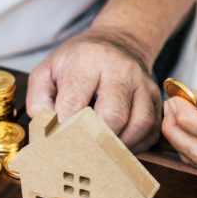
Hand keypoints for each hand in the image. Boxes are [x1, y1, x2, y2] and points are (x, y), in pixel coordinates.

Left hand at [26, 27, 161, 151]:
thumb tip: (47, 127)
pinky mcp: (157, 99)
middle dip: (94, 141)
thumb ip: (39, 99)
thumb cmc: (79, 61)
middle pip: (113, 116)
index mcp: (89, 60)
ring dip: (118, 146)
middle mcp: (121, 70)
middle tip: (80, 155)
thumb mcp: (49, 70)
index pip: (75, 102)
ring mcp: (144, 84)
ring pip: (139, 125)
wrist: (118, 42)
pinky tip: (118, 147)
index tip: (57, 143)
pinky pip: (152, 131)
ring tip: (100, 154)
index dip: (64, 127)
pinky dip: (136, 146)